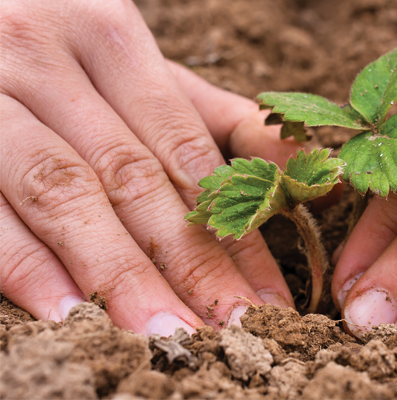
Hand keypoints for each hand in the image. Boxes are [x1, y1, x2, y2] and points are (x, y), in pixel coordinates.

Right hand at [0, 0, 300, 335]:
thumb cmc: (67, 61)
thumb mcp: (141, 76)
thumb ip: (218, 122)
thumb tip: (315, 170)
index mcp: (110, 40)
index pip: (189, 154)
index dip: (233, 229)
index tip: (269, 296)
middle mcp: (47, 60)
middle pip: (135, 180)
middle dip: (190, 264)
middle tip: (233, 330)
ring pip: (65, 193)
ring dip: (119, 273)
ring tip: (167, 334)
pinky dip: (27, 263)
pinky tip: (71, 314)